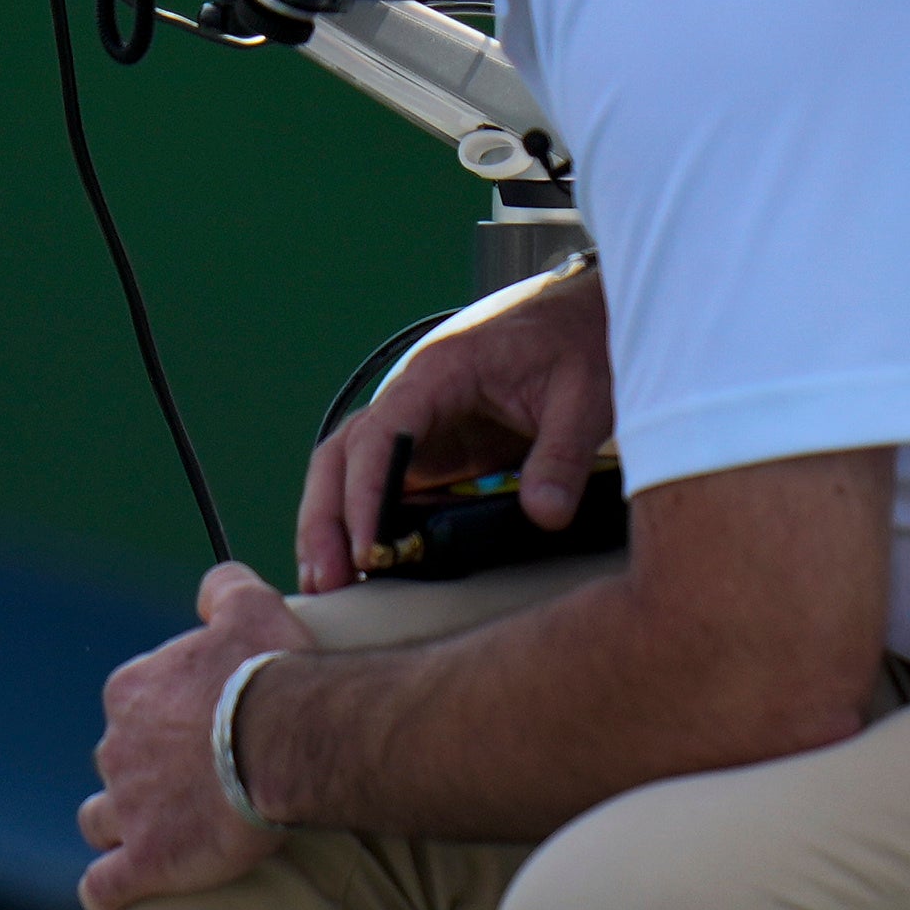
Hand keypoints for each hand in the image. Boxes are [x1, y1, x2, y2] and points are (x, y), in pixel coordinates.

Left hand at [80, 562, 308, 909]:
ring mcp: (127, 807)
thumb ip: (224, 589)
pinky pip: (103, 884)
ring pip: (99, 820)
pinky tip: (114, 891)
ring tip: (152, 833)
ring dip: (118, 826)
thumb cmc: (268, 673)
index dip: (163, 718)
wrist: (282, 740)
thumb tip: (213, 587)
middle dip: (141, 772)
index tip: (201, 729)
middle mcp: (117, 747)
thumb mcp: (251, 607)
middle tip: (191, 782)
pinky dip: (105, 889)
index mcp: (132, 692)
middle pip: (116, 762)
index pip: (131, 705)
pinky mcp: (144, 860)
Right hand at [301, 261, 615, 590]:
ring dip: (333, 528)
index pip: (379, 436)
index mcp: (439, 375)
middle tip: (326, 582)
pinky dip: (364, 528)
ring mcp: (418, 429)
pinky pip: (384, 491)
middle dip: (324, 520)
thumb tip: (543, 517)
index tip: (367, 549)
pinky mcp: (433, 454)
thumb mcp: (583, 397)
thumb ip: (562, 456)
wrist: (585, 322)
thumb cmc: (579, 344)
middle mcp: (413, 401)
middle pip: (342, 458)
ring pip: (349, 475)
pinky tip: (365, 571)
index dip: (364, 495)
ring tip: (330, 587)